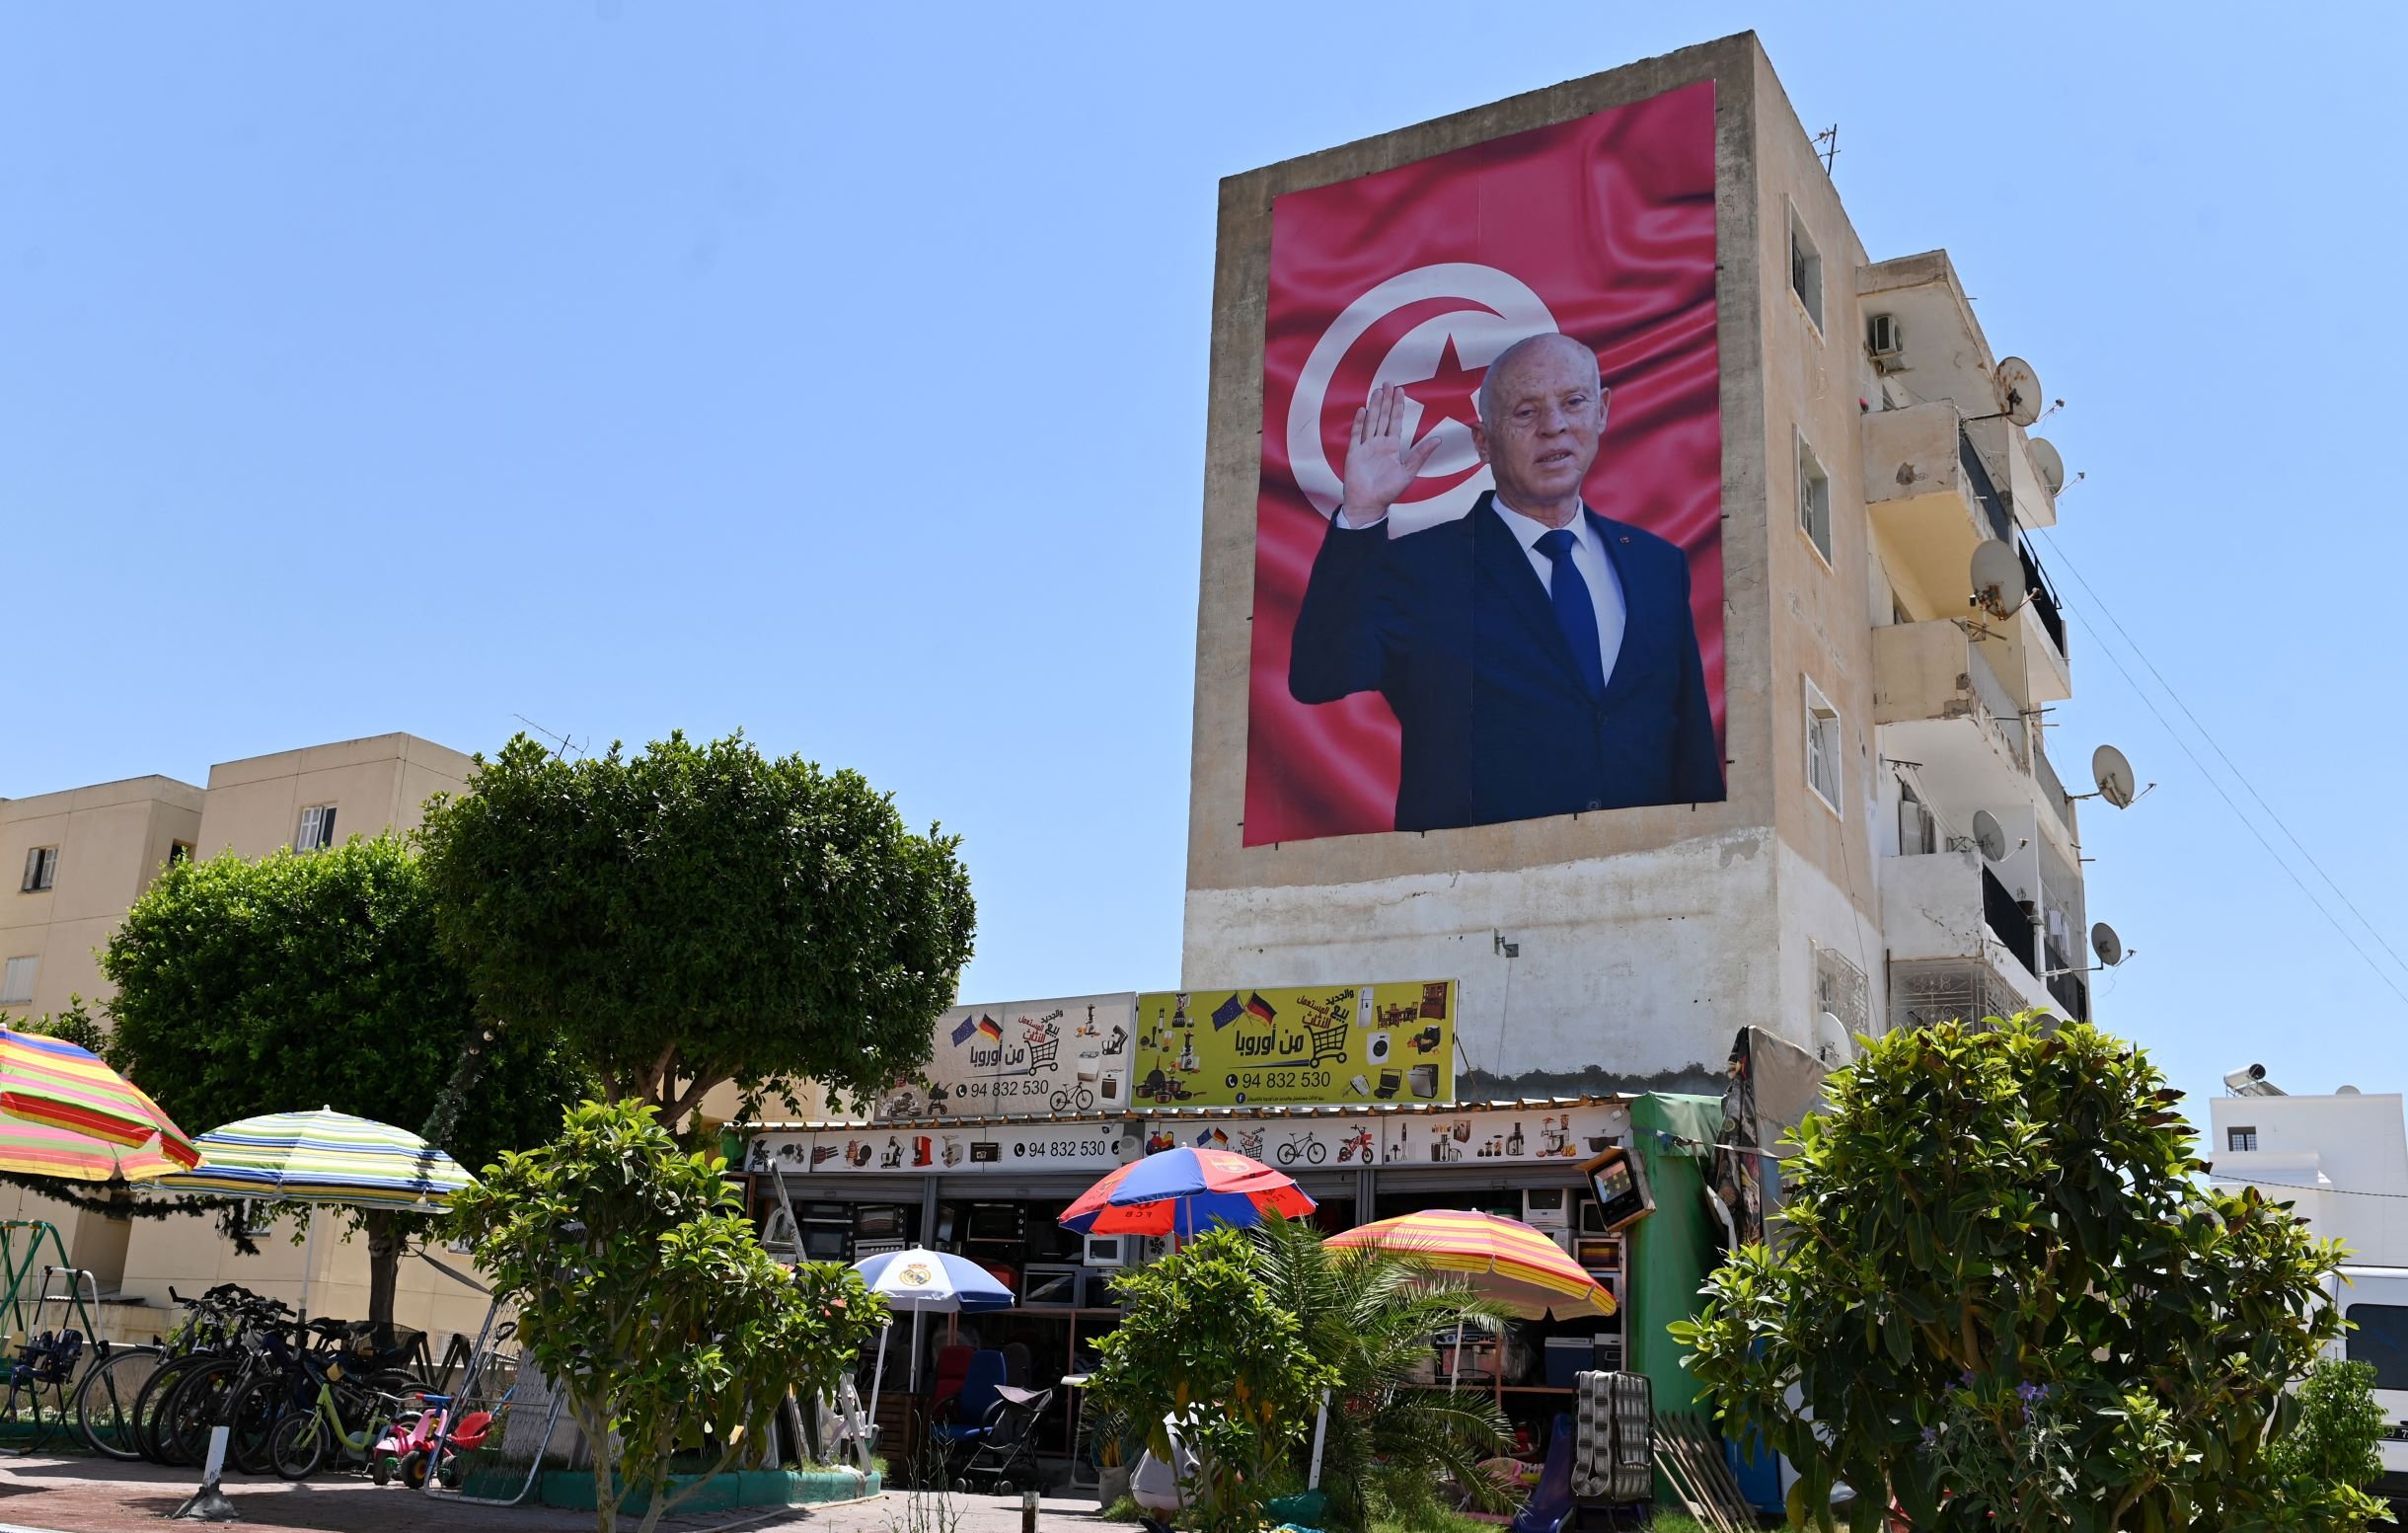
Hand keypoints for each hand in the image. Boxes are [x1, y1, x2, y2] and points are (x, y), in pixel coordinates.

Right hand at [1339, 382, 1441, 525]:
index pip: (1396, 421)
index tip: (1400, 390)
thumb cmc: (1389, 491)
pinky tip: (1362, 410)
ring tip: (1377, 391)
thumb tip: (1438, 439)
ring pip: (1371, 422)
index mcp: (1392, 447)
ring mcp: (1365, 447)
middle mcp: (1379, 444)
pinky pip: (1356, 435)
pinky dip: (1359, 423)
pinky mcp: (1353, 453)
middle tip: (1388, 382)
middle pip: (1383, 417)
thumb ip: (1421, 454)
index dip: (1398, 406)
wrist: (1369, 504)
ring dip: (1374, 406)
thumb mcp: (1408, 472)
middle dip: (1386, 400)